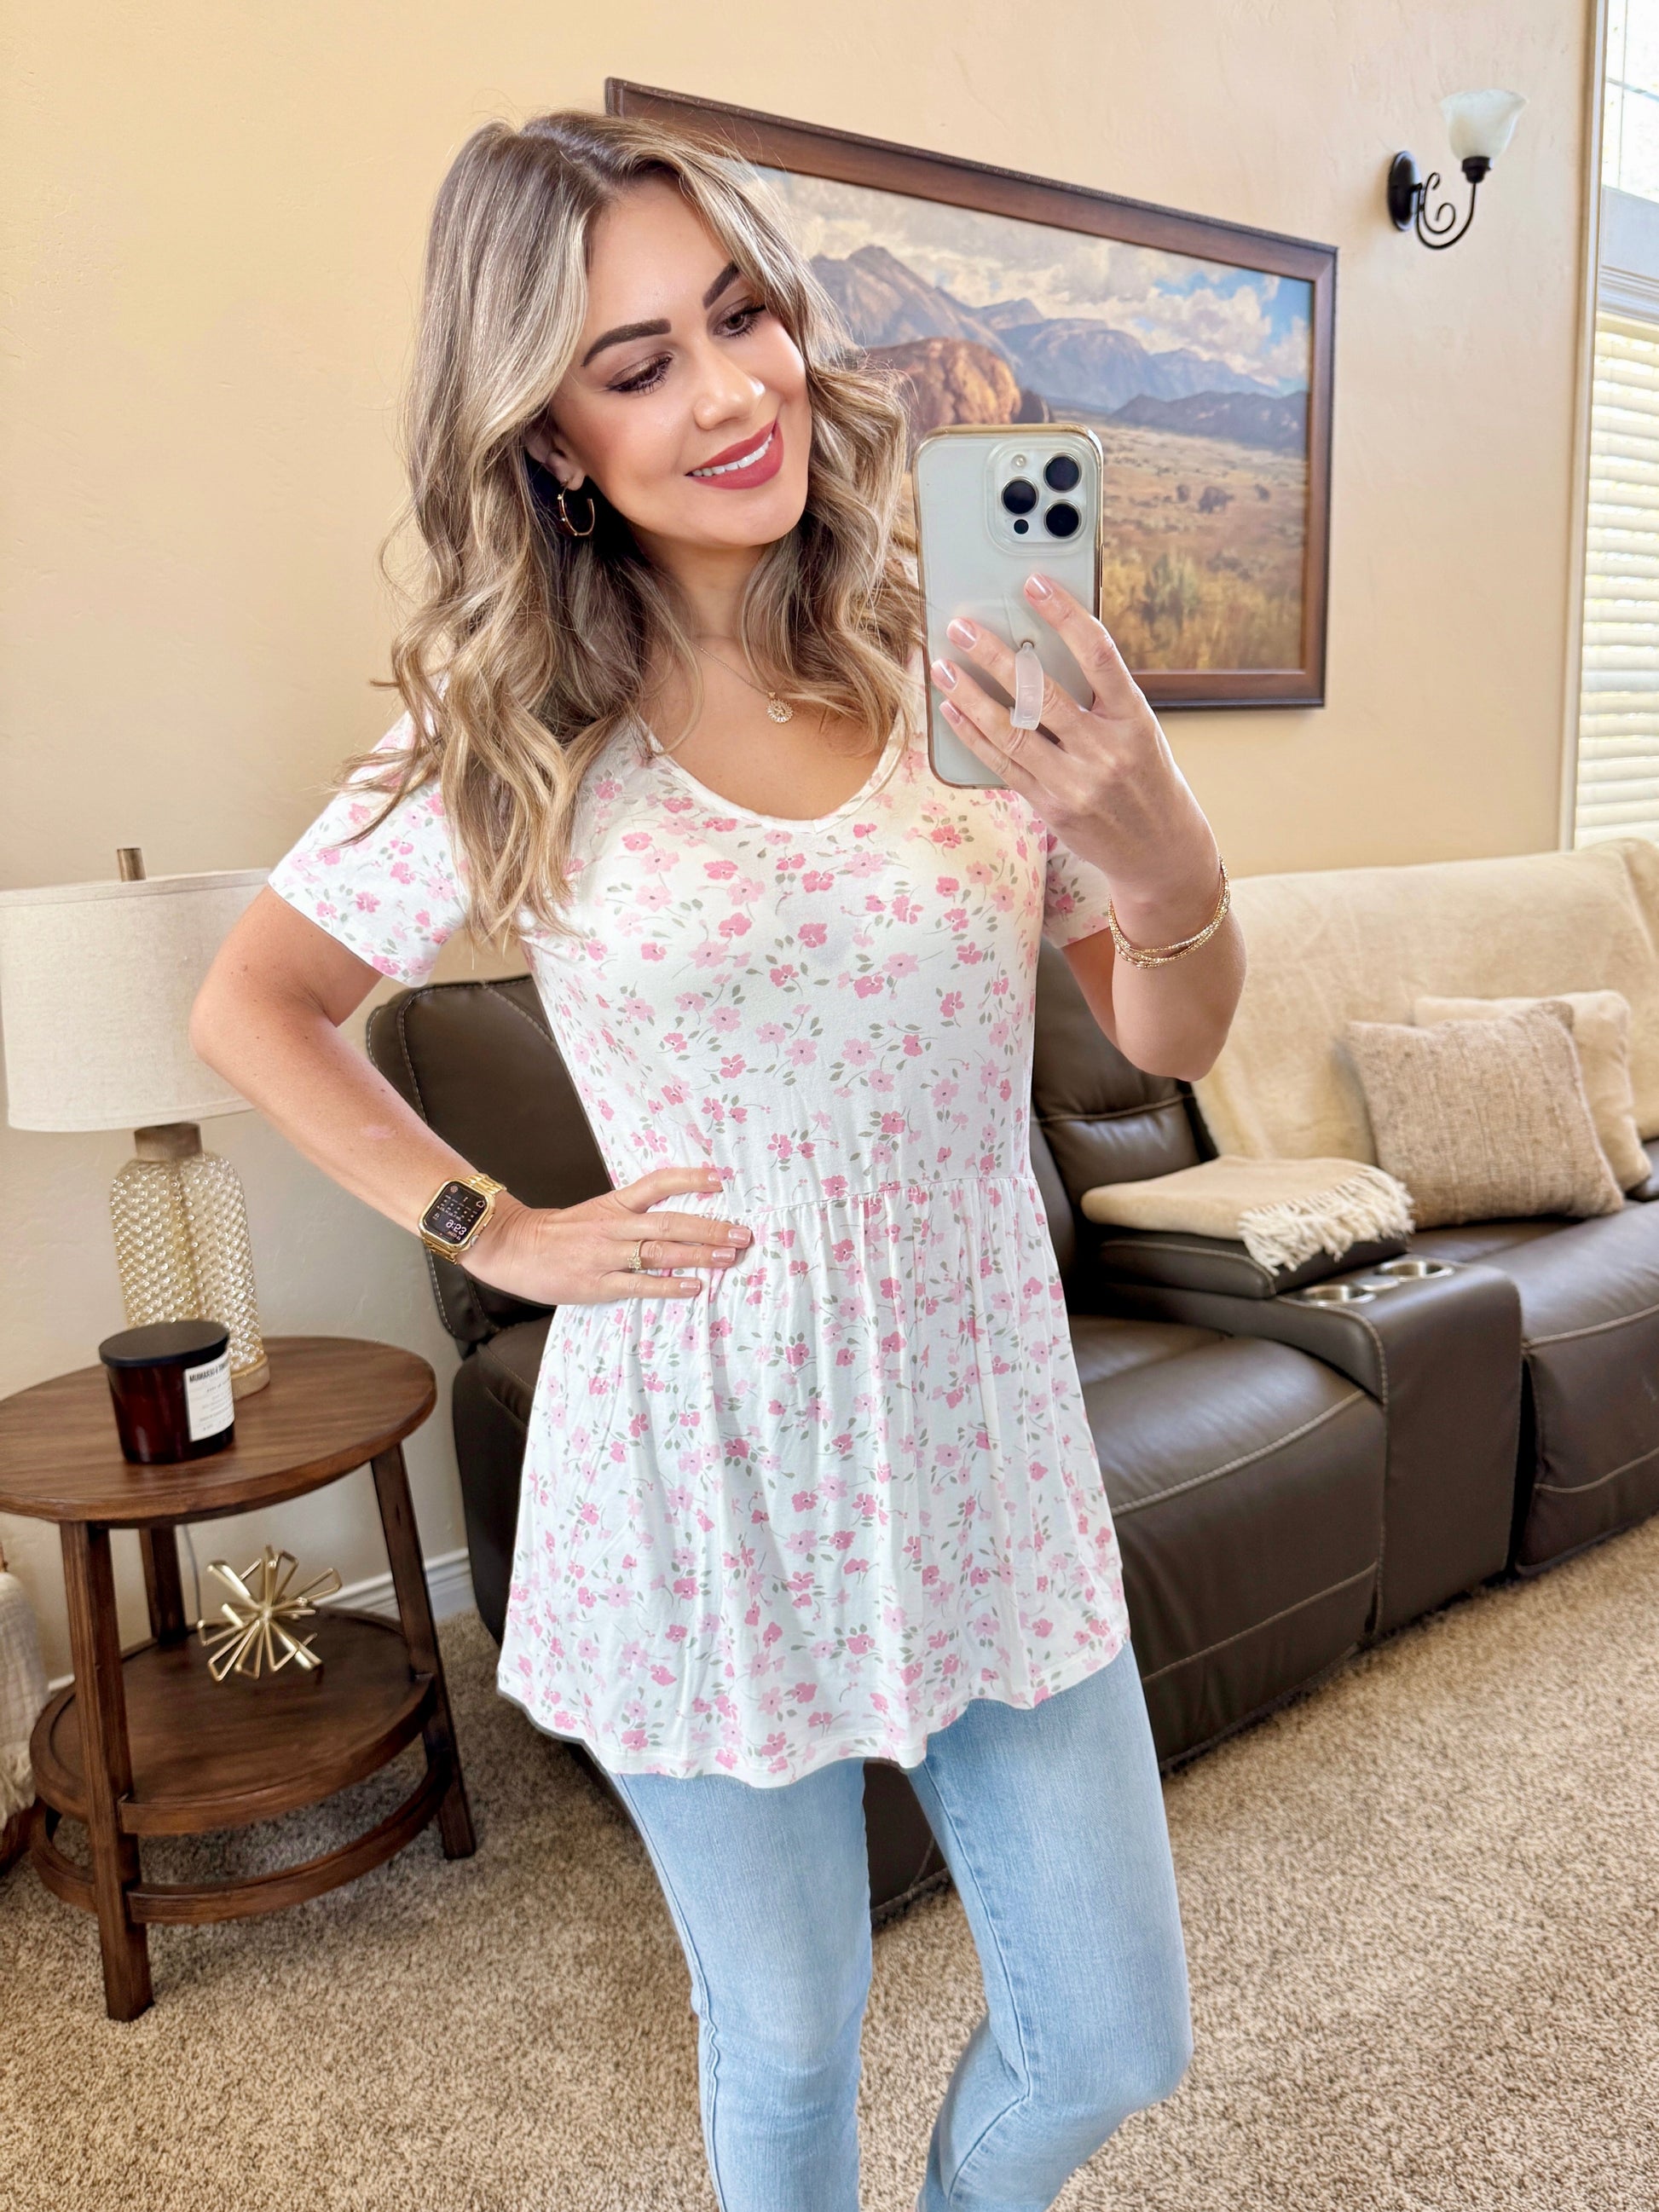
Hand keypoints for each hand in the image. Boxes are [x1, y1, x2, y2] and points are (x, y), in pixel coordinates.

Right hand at [463, 1166, 751, 1304]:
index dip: (690, 1179)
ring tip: (730, 1257)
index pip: (657, 1183)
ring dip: (699, 1255)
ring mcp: (606, 1255)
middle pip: (671, 1222)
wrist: (513, 1247)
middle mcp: (614, 1226)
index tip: (720, 1179)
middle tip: (743, 1233)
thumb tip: (673, 1220)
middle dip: (711, 1228)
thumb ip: (630, 1214)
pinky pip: (640, 1284)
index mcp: (614, 1204)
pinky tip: (695, 1287)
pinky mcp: (596, 1283)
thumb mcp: (596, 1212)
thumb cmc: (558, 1233)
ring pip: (660, 1251)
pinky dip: (669, 1285)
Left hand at [929, 571, 1221, 939]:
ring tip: (944, 667)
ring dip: (971, 696)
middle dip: (995, 656)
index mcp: (1134, 719)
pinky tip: (953, 712)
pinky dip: (974, 736)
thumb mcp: (1139, 731)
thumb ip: (1099, 697)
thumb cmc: (1147, 779)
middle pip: (1042, 693)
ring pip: (1013, 731)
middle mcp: (1106, 750)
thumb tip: (1038, 651)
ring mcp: (1076, 783)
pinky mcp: (1051, 808)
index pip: (1098, 655)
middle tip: (962, 626)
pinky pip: (1004, 766)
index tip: (1034, 583)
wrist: (1160, 851)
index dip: (1065, 614)